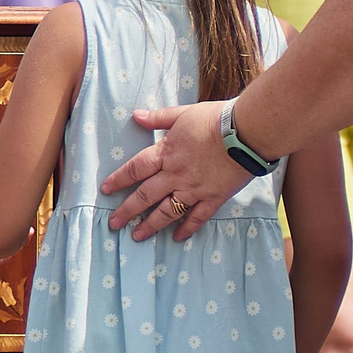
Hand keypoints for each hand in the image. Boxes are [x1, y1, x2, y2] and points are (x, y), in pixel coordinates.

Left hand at [98, 101, 249, 241]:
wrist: (247, 132)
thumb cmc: (215, 119)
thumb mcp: (183, 114)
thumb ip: (159, 118)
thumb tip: (136, 115)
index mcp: (166, 154)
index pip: (135, 169)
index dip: (118, 180)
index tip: (105, 191)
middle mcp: (175, 175)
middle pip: (145, 196)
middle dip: (127, 211)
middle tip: (113, 224)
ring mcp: (194, 189)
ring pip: (167, 212)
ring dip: (150, 225)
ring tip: (137, 235)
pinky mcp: (213, 198)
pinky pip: (197, 218)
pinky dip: (187, 229)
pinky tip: (177, 238)